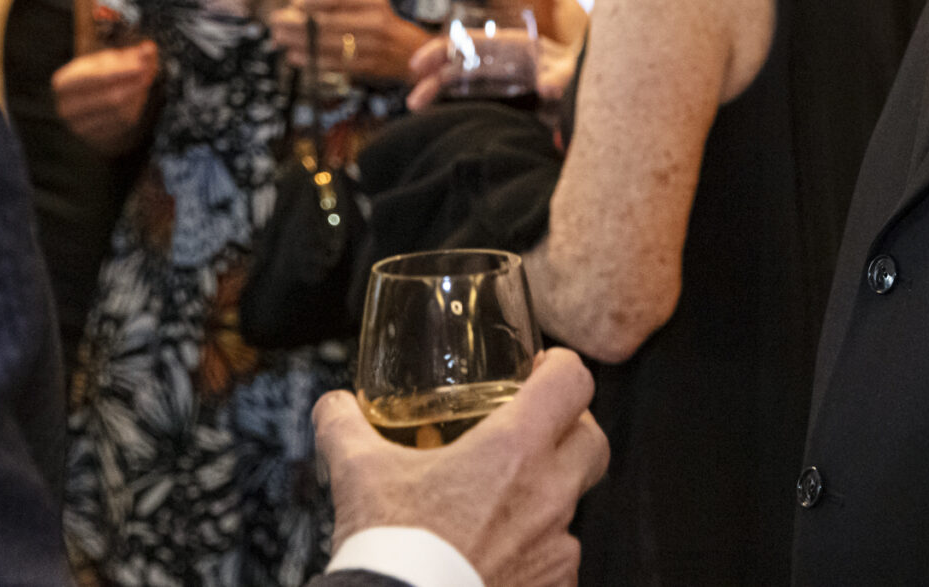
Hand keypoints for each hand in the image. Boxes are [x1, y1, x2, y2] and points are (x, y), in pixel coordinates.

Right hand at [53, 41, 158, 154]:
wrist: (90, 100)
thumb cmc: (100, 74)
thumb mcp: (110, 59)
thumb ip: (132, 54)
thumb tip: (149, 49)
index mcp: (62, 84)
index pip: (94, 78)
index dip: (120, 71)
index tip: (142, 65)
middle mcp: (66, 109)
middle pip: (110, 98)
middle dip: (134, 85)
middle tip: (150, 74)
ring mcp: (79, 127)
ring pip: (120, 112)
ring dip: (138, 96)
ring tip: (145, 81)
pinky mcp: (95, 138)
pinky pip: (123, 124)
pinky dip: (135, 108)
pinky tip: (138, 96)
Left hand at [280, 0, 430, 82]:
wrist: (411, 53)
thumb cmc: (382, 22)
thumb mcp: (367, 0)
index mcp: (373, 2)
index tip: (293, 2)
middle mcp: (374, 22)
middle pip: (328, 22)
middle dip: (297, 23)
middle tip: (276, 22)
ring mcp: (371, 47)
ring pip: (327, 45)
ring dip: (299, 43)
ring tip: (280, 39)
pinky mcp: (366, 67)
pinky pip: (334, 64)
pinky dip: (311, 61)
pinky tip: (295, 56)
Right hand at [317, 349, 608, 586]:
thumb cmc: (390, 548)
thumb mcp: (359, 474)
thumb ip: (345, 427)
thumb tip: (334, 406)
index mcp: (515, 449)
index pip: (574, 381)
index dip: (561, 368)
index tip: (542, 371)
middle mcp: (550, 494)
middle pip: (594, 441)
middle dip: (572, 430)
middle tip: (536, 432)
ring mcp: (558, 547)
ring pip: (574, 506)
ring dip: (548, 498)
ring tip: (502, 506)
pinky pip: (559, 561)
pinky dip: (536, 554)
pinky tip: (499, 556)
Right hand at [406, 31, 582, 112]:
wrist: (590, 80)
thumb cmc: (578, 70)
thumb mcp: (571, 71)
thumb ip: (561, 77)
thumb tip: (548, 87)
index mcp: (512, 45)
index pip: (468, 42)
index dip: (440, 50)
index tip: (418, 65)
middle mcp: (499, 58)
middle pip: (457, 62)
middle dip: (432, 78)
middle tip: (414, 101)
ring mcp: (497, 77)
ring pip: (458, 80)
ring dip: (437, 91)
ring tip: (417, 108)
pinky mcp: (499, 96)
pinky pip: (469, 97)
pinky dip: (452, 104)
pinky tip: (437, 116)